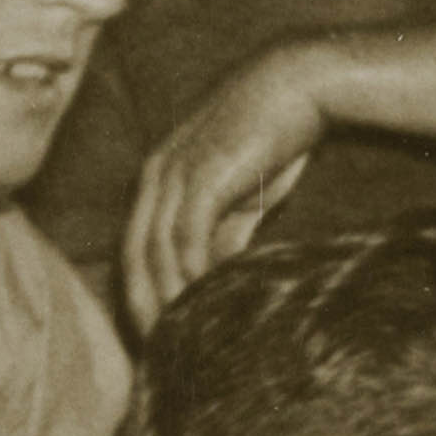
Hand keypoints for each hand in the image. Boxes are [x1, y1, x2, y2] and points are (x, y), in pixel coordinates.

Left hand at [117, 46, 350, 316]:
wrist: (300, 83)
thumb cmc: (278, 135)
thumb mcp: (246, 191)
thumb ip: (227, 229)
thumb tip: (220, 273)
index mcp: (159, 178)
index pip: (138, 247)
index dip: (145, 292)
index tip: (161, 330)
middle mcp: (155, 176)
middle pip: (134, 256)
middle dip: (144, 306)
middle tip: (161, 351)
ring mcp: (173, 175)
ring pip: (155, 252)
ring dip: (168, 297)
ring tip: (184, 337)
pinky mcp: (201, 177)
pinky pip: (185, 239)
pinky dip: (191, 274)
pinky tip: (206, 302)